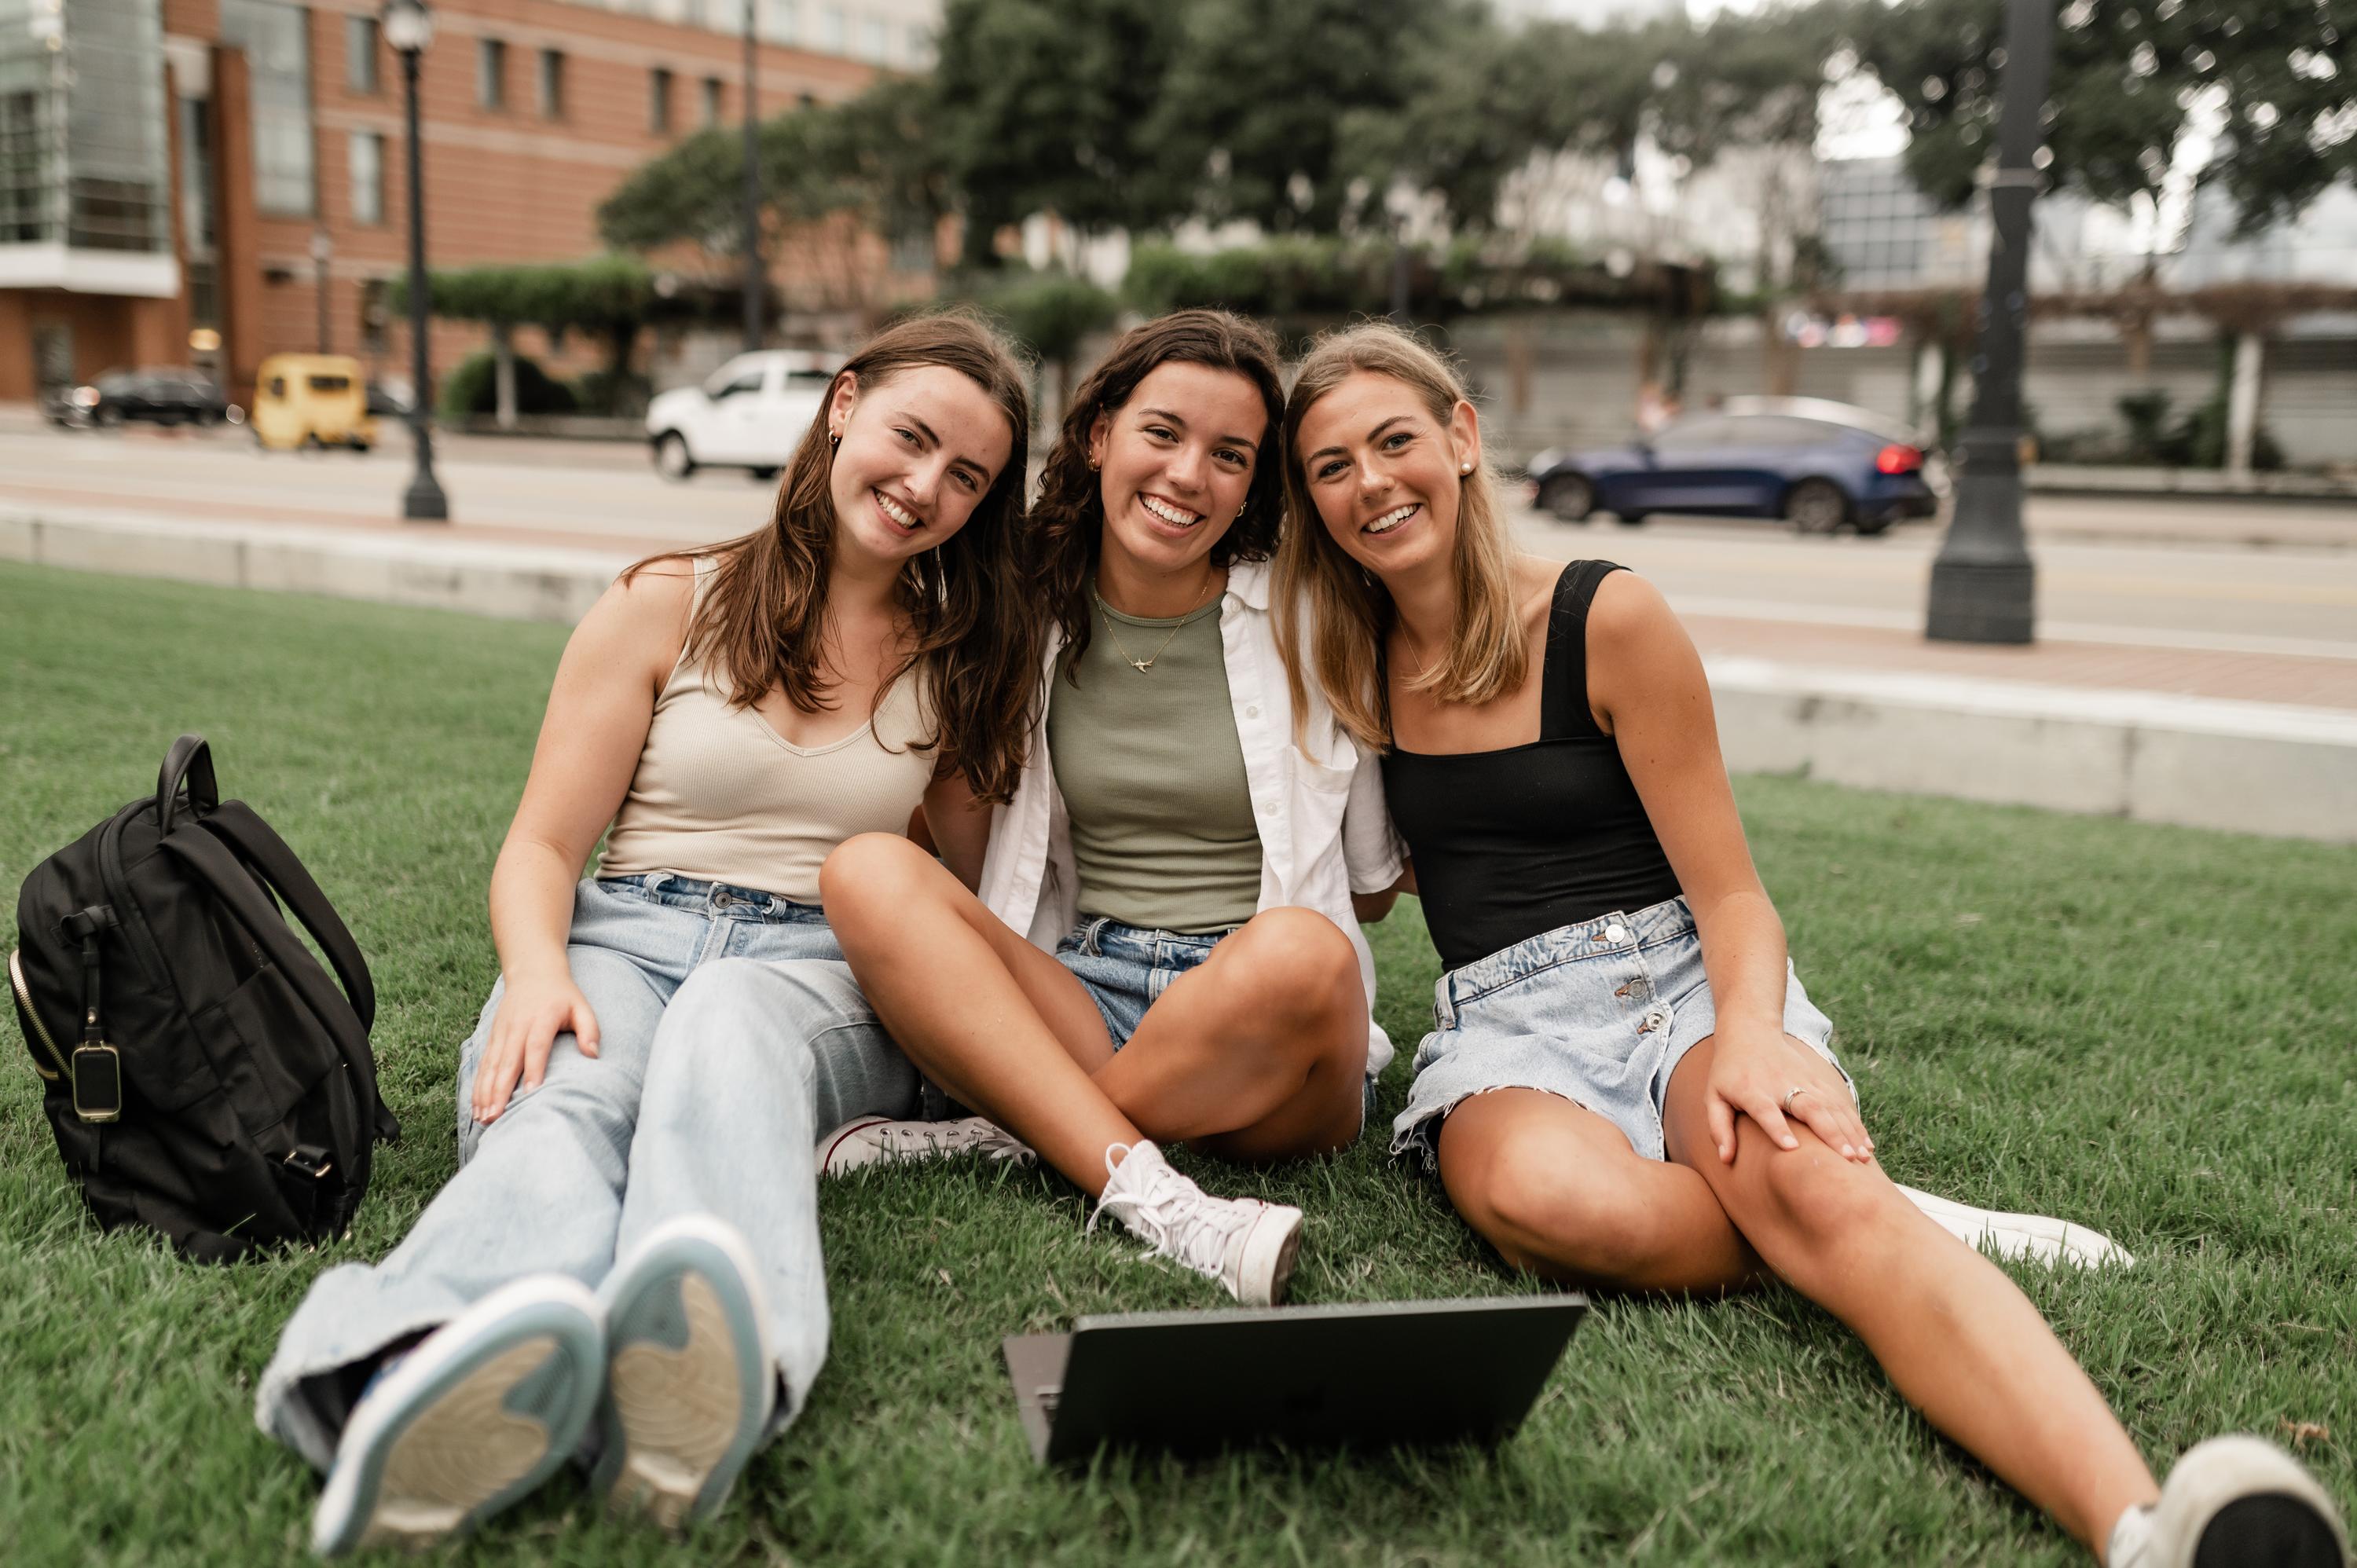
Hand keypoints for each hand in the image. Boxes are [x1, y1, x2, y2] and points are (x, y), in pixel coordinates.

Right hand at [470, 969, 599, 1124]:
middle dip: (500, 1090)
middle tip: (496, 1116)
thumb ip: (590, 1030)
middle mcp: (517, 1027)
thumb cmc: (562, 995)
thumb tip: (594, 1054)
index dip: (533, 1069)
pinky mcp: (493, 1037)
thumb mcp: (582, 1006)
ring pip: (491, 1066)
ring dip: (485, 1093)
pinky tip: (477, 1106)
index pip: (536, 1047)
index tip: (530, 1093)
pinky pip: (484, 1064)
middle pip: (507, 1061)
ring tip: (484, 1117)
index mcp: (541, 1019)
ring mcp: (501, 1033)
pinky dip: (478, 1085)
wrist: (532, 972)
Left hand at [1703, 1024, 1871, 1164]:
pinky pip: (1838, 1103)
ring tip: (1863, 1157)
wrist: (1750, 1031)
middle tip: (1846, 1158)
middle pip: (1808, 1108)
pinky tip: (1867, 1143)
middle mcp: (1780, 1084)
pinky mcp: (1816, 1079)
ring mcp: (1802, 1080)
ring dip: (1849, 1131)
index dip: (1777, 1128)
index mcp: (1751, 1091)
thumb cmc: (1728, 1072)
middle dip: (1829, 1133)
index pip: (1765, 1110)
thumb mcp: (1713, 1096)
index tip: (1791, 1148)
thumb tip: (1725, 1159)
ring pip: (1830, 1106)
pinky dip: (1854, 1123)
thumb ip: (1718, 1127)